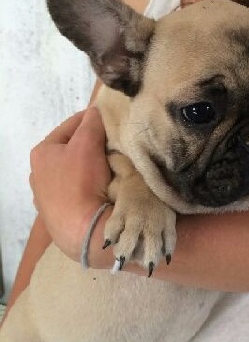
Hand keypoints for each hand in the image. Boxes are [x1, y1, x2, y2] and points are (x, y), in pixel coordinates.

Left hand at [30, 107, 110, 260]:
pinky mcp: (59, 216)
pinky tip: (103, 191)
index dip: (94, 120)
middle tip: (117, 145)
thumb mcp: (88, 143)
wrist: (84, 231)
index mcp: (42, 152)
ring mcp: (47, 197)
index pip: (72, 125)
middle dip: (94, 146)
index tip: (114, 120)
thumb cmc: (81, 182)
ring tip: (114, 168)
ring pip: (77, 172)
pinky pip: (79, 192)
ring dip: (93, 168)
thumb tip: (99, 110)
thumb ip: (93, 122)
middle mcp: (38, 173)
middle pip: (74, 149)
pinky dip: (90, 188)